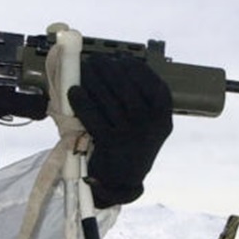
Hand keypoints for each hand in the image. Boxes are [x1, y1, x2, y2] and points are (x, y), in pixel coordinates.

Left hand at [67, 53, 173, 207]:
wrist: (124, 179)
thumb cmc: (134, 142)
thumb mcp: (149, 122)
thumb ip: (142, 97)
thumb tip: (117, 65)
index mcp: (163, 114)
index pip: (148, 80)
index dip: (130, 66)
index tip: (118, 59)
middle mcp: (150, 123)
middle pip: (125, 85)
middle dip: (107, 68)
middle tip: (96, 61)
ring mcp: (131, 133)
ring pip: (107, 98)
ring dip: (93, 80)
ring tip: (85, 71)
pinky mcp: (111, 143)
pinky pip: (93, 115)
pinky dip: (82, 101)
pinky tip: (75, 92)